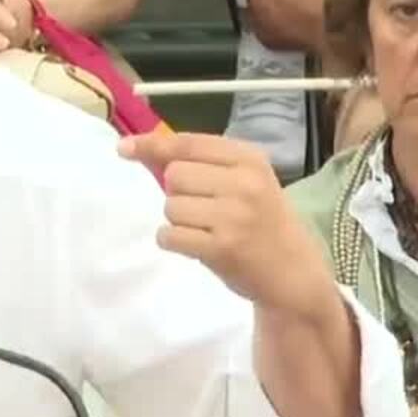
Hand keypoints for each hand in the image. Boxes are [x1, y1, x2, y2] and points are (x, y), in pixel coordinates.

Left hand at [118, 132, 332, 316]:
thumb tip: (135, 147)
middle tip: (204, 210)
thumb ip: (196, 163)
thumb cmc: (261, 221)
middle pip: (174, 176)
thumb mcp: (242, 181)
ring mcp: (234, 215)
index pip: (188, 144)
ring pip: (170, 207)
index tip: (124, 148)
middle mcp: (244, 183)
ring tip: (207, 230)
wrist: (294, 272)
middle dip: (178, 194)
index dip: (152, 145)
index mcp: (249, 159)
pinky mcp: (222, 247)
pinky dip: (174, 241)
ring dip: (178, 221)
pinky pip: (170, 236)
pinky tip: (198, 245)